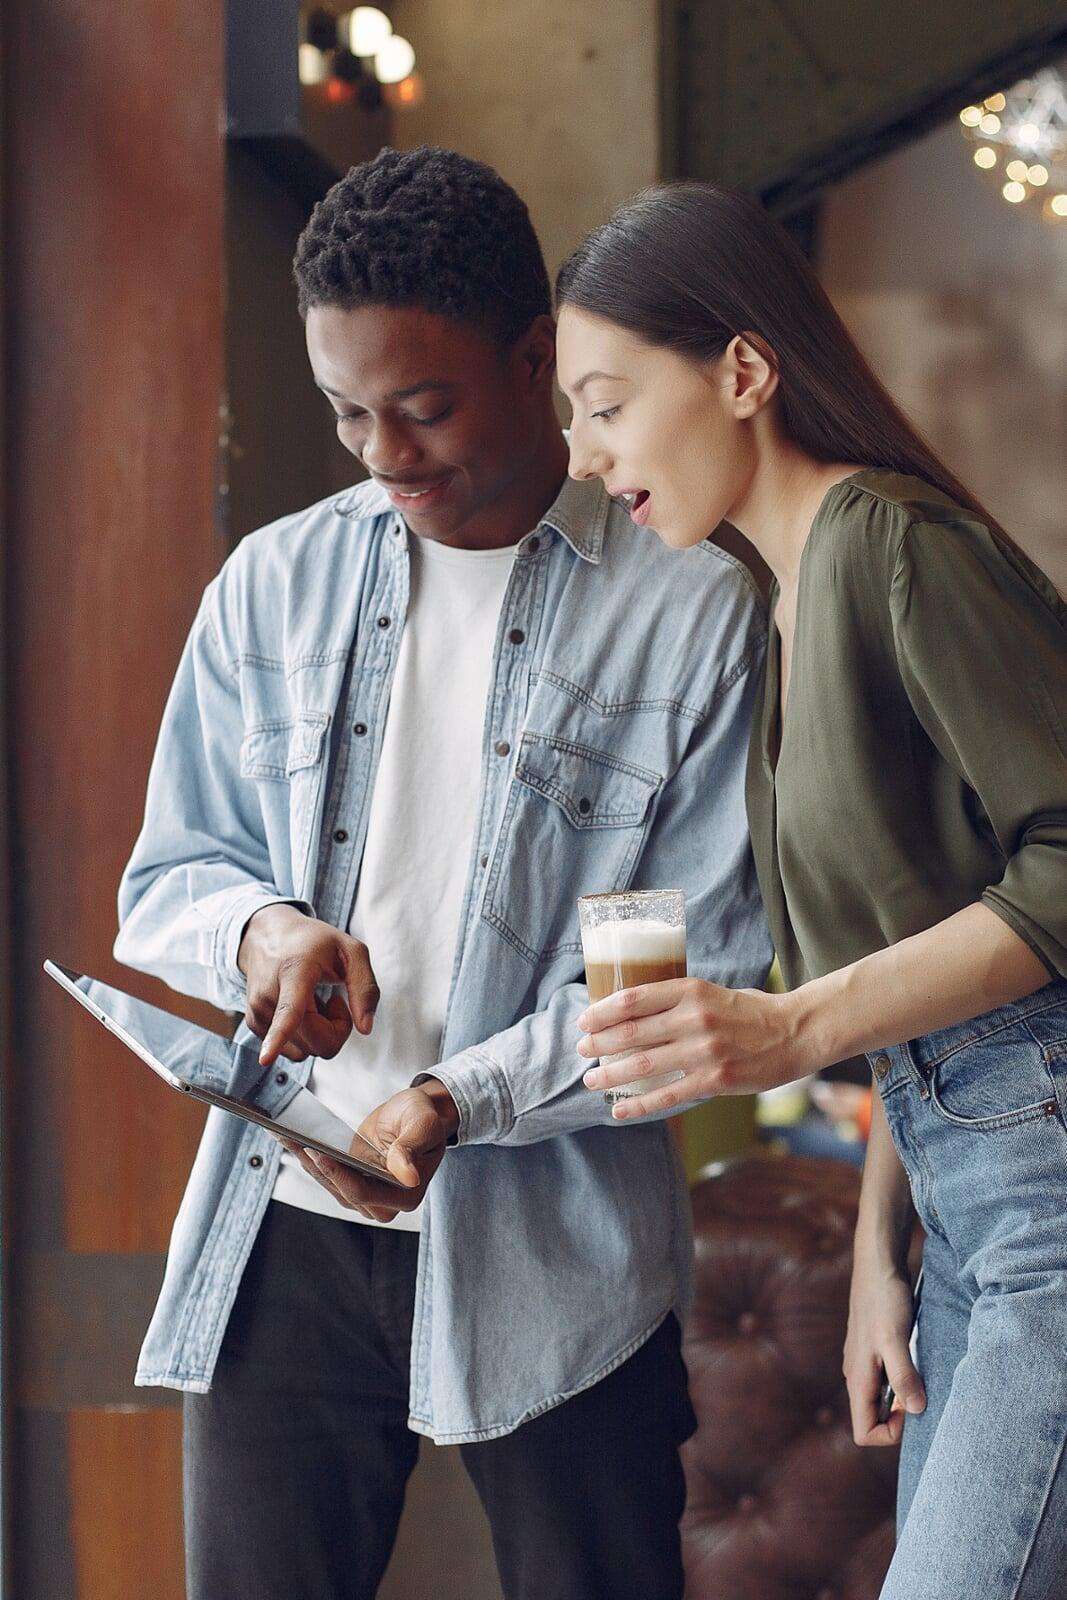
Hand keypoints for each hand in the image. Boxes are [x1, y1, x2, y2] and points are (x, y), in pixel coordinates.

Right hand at [238, 903, 379, 1066]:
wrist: (268, 935)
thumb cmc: (313, 942)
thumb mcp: (351, 950)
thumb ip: (366, 987)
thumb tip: (365, 1029)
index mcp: (294, 973)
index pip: (288, 1011)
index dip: (278, 1036)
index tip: (266, 1058)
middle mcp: (269, 995)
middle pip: (315, 1042)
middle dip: (337, 1030)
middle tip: (336, 1001)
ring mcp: (258, 1013)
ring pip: (306, 1052)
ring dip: (321, 1033)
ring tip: (315, 1001)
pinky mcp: (254, 1026)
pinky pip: (294, 1051)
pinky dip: (306, 1036)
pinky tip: (302, 1009)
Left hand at [280, 1081, 458, 1221]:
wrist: (415, 1114)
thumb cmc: (423, 1117)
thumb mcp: (423, 1125)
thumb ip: (412, 1148)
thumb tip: (408, 1175)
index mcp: (406, 1194)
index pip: (362, 1192)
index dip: (337, 1174)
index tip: (317, 1152)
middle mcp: (385, 1202)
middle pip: (340, 1191)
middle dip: (314, 1166)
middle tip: (292, 1139)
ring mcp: (366, 1194)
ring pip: (329, 1184)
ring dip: (305, 1160)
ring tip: (285, 1134)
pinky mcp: (351, 1182)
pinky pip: (327, 1174)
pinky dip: (309, 1157)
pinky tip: (292, 1138)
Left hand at [576, 978, 817, 1119]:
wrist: (796, 1032)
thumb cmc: (750, 1011)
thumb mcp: (712, 992)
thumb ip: (678, 1001)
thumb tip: (635, 1013)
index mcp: (691, 990)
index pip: (634, 998)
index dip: (603, 1011)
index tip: (584, 1020)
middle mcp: (695, 1018)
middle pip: (632, 1032)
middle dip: (599, 1043)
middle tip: (580, 1050)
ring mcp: (704, 1051)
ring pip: (644, 1064)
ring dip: (610, 1074)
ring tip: (591, 1079)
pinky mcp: (715, 1080)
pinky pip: (668, 1095)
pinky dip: (639, 1104)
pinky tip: (619, 1110)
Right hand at [843, 1255, 925, 1445]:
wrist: (878, 1263)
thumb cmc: (884, 1299)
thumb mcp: (895, 1339)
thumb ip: (903, 1376)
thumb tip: (916, 1411)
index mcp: (857, 1378)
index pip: (863, 1432)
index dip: (889, 1433)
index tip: (912, 1409)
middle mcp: (856, 1374)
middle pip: (872, 1418)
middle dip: (898, 1417)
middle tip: (922, 1392)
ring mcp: (864, 1360)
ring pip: (880, 1398)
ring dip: (902, 1397)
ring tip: (922, 1375)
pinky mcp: (873, 1348)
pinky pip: (885, 1379)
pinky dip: (902, 1379)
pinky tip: (916, 1358)